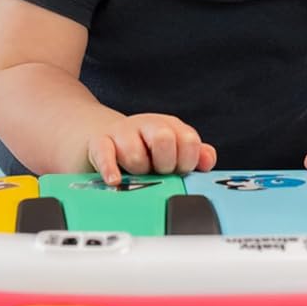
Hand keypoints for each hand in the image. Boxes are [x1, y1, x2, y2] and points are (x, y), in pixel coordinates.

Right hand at [88, 113, 216, 185]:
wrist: (104, 137)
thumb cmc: (145, 150)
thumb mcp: (173, 150)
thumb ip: (196, 155)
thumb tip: (207, 160)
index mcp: (171, 127)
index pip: (189, 140)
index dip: (186, 162)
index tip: (179, 170)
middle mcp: (148, 125)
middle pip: (164, 139)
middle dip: (164, 164)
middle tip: (158, 171)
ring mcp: (123, 132)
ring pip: (135, 155)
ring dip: (137, 171)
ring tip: (135, 173)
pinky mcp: (100, 142)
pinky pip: (105, 155)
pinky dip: (110, 170)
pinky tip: (115, 180)